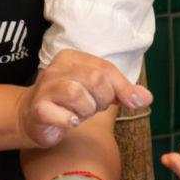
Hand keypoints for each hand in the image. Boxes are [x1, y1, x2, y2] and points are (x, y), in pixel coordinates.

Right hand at [17, 49, 150, 147]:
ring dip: (87, 110)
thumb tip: (146, 98)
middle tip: (94, 107)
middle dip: (102, 99)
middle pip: (95, 80)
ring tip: (80, 114)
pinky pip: (63, 116)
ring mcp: (45, 88)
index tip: (134, 103)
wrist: (32, 117)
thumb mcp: (99, 92)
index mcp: (73, 58)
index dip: (123, 87)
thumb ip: (122, 92)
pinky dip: (72, 121)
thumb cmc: (70, 102)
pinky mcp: (38, 109)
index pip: (106, 68)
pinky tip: (69, 121)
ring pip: (78, 95)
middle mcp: (57, 68)